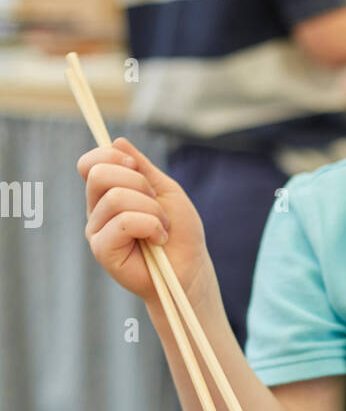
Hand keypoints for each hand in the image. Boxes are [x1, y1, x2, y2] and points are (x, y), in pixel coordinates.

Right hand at [77, 136, 214, 306]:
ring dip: (151, 209)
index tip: (137, 168)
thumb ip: (142, 167)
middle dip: (138, 183)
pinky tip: (158, 239)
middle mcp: (98, 210)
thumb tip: (117, 141)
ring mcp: (97, 230)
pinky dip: (150, 225)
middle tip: (157, 205)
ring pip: (116, 198)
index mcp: (109, 193)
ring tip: (162, 227)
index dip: (110, 156)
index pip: (90, 164)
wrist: (190, 268)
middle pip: (100, 174)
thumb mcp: (165, 190)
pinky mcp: (102, 250)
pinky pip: (122, 222)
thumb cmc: (179, 232)